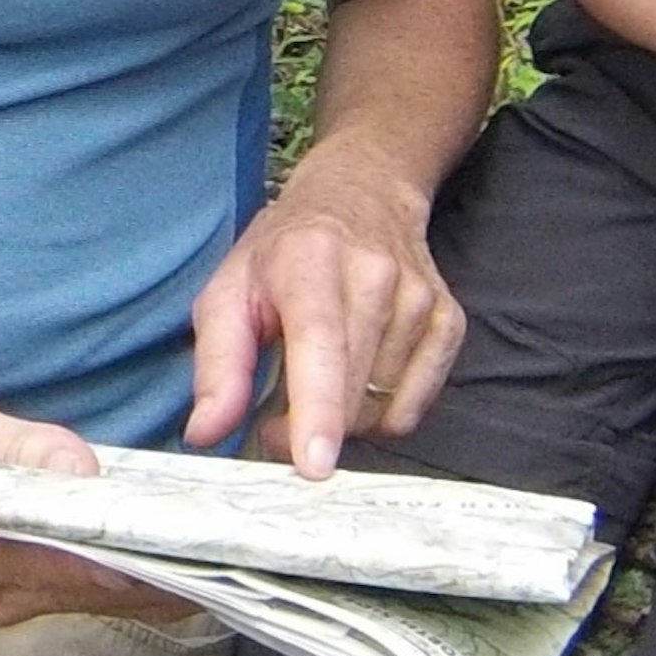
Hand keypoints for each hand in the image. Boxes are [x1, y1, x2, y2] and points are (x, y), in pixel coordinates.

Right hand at [0, 374, 193, 626]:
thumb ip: (17, 447)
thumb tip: (79, 473)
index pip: (80, 567)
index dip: (147, 561)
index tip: (205, 552)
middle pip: (98, 592)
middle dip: (165, 576)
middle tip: (235, 554)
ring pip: (96, 595)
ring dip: (153, 577)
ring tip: (217, 555)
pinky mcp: (10, 583)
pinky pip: (83, 585)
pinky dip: (127, 572)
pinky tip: (168, 553)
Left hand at [181, 146, 459, 477]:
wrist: (363, 191)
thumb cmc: (283, 251)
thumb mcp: (228, 290)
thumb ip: (216, 365)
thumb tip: (206, 431)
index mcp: (310, 261)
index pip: (320, 343)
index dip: (317, 408)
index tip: (314, 464)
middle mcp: (375, 275)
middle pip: (350, 392)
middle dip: (307, 429)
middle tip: (275, 419)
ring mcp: (420, 298)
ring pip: (381, 409)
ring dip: (343, 420)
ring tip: (318, 383)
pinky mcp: (449, 321)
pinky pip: (412, 408)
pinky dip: (379, 413)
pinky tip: (357, 378)